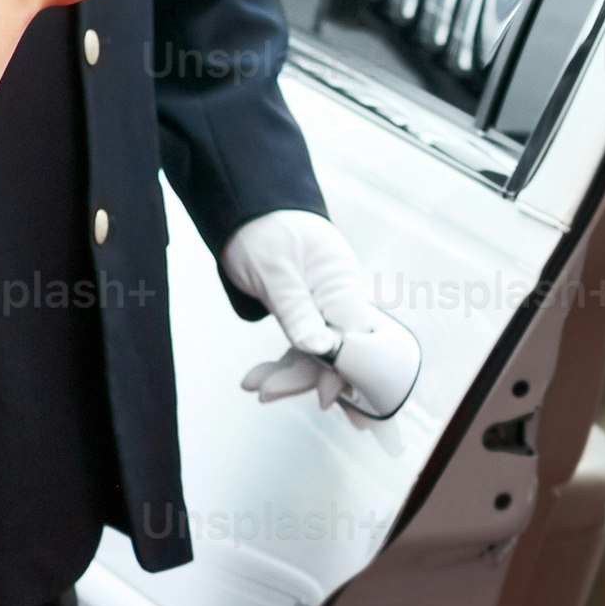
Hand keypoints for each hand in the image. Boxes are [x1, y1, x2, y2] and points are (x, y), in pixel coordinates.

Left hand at [222, 209, 421, 424]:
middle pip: (335, 351)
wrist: (250, 209)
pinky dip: (281, 363)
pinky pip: (301, 345)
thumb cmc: (264, 229)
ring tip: (257, 387)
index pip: (354, 338)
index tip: (326, 396)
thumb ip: (298, 310)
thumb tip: (319, 348)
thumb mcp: (276, 271)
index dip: (343, 370)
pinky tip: (258, 379)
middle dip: (306, 377)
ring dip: (289, 374)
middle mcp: (339, 300)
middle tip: (267, 393)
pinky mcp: (307, 314)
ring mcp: (324, 308)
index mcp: (342, 285)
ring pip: (316, 353)